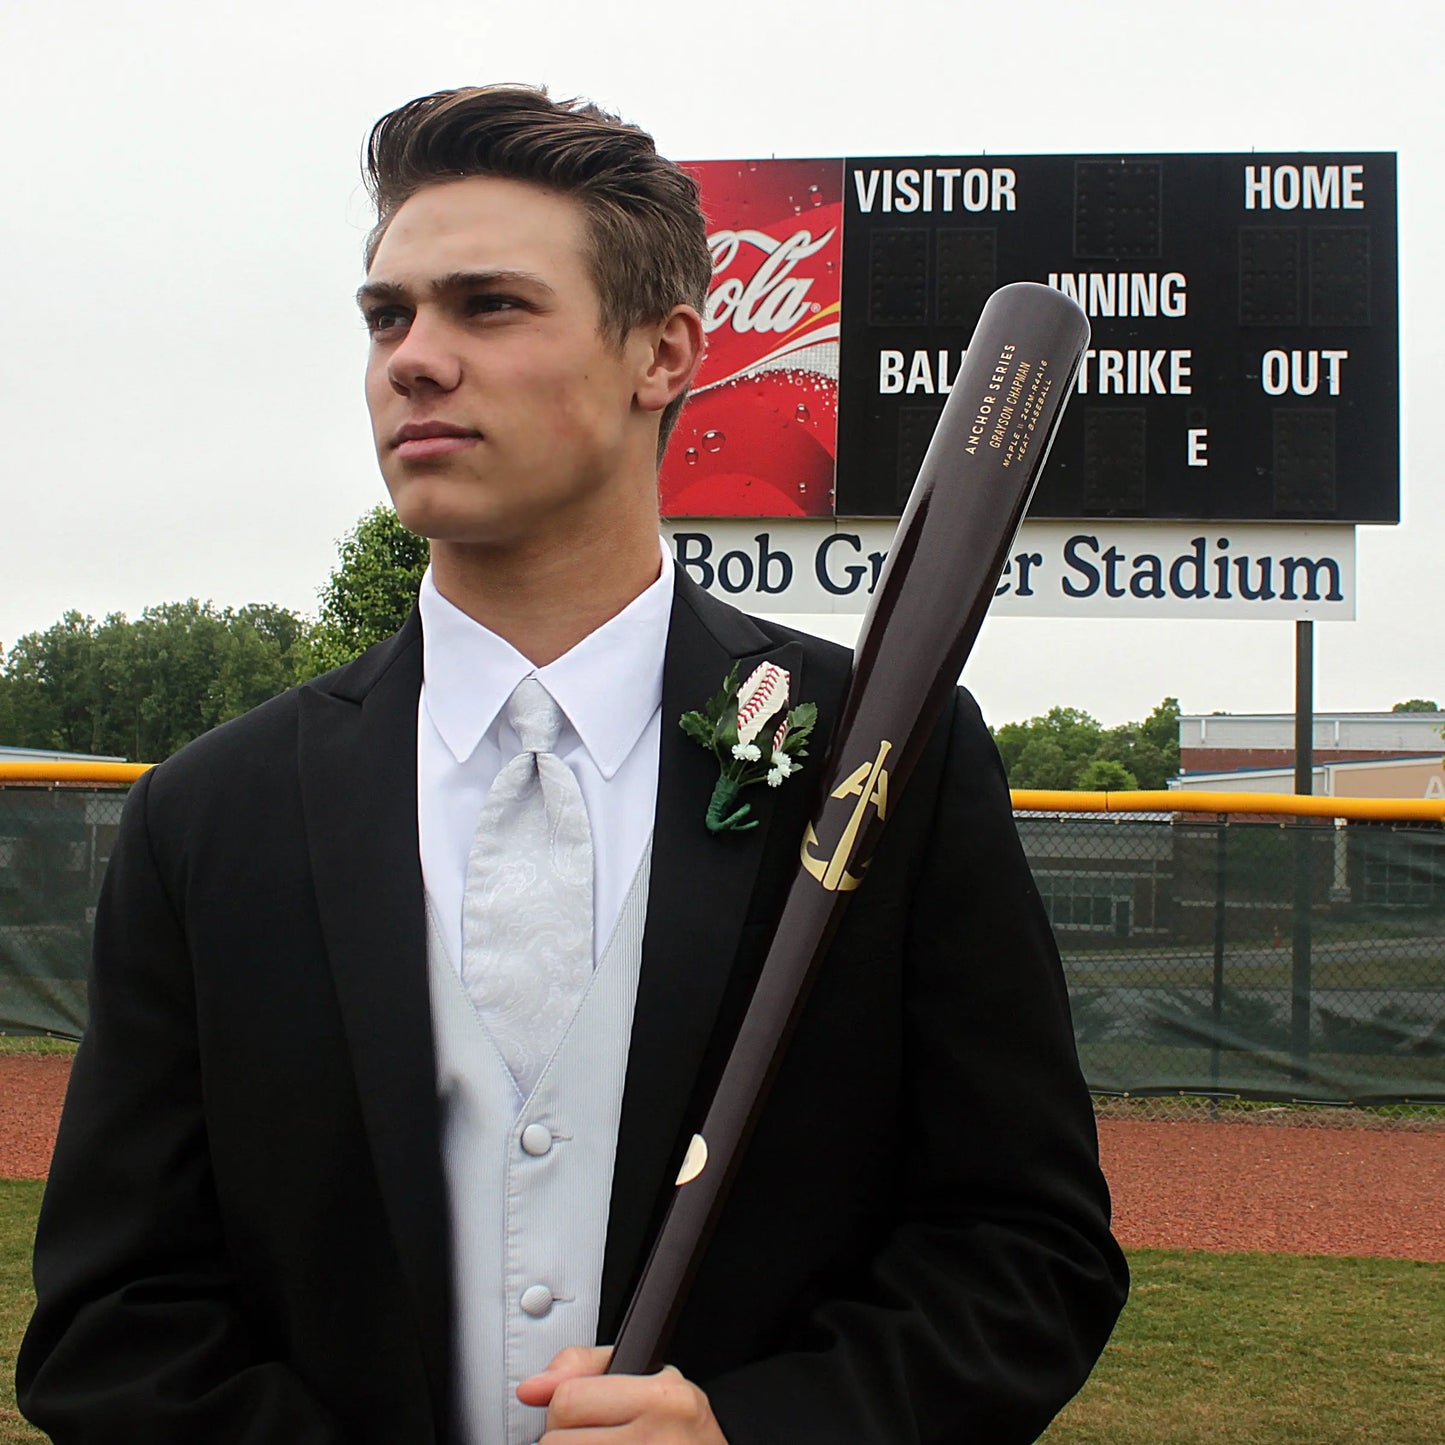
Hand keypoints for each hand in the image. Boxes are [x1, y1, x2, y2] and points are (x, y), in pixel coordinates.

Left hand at [517, 1344, 728, 1442]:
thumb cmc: (676, 1425)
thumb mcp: (646, 1377)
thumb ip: (582, 1367)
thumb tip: (531, 1389)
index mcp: (661, 1400)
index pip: (568, 1400)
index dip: (563, 1406)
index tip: (579, 1411)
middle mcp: (656, 1442)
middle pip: (556, 1442)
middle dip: (564, 1438)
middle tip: (595, 1436)